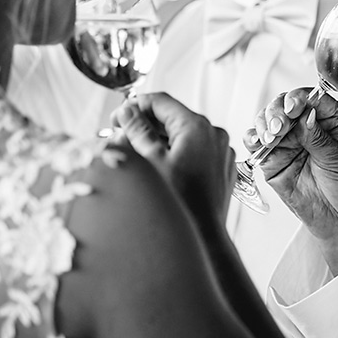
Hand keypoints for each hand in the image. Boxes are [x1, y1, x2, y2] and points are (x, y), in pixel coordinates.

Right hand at [113, 92, 235, 221]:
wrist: (206, 236)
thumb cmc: (180, 202)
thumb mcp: (151, 162)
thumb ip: (138, 131)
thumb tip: (126, 111)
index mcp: (196, 126)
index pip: (161, 102)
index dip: (135, 105)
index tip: (117, 117)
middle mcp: (213, 133)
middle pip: (172, 118)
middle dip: (145, 125)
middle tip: (120, 137)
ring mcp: (220, 149)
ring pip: (183, 135)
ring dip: (158, 140)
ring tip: (135, 154)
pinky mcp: (220, 165)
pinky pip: (195, 150)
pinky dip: (175, 152)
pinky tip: (157, 165)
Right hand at [246, 88, 337, 274]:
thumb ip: (318, 137)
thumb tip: (304, 115)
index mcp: (331, 118)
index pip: (310, 97)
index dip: (298, 98)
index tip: (293, 108)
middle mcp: (307, 126)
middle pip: (283, 105)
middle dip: (278, 111)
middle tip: (280, 125)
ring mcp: (289, 143)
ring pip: (267, 121)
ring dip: (264, 124)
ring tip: (271, 136)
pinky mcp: (273, 161)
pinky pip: (257, 145)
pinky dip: (252, 139)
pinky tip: (256, 141)